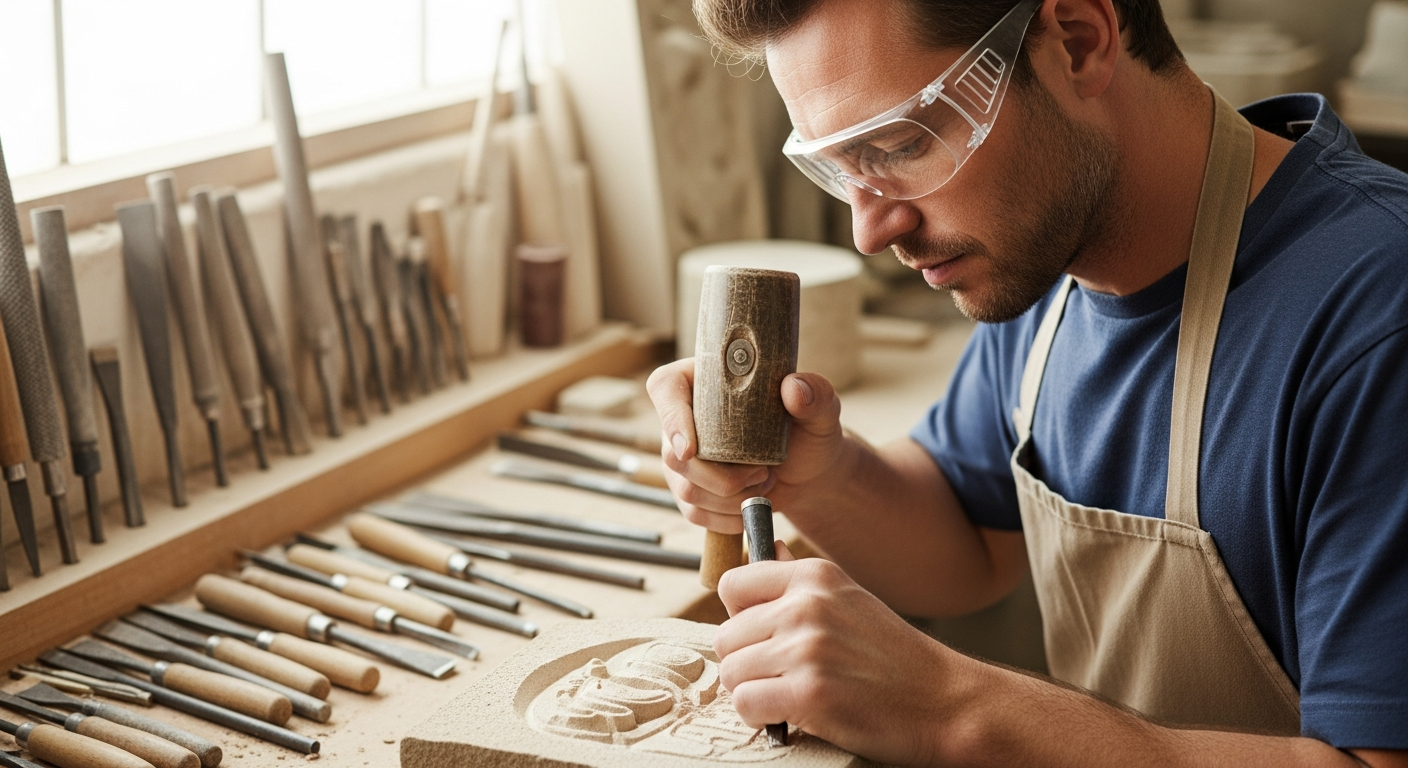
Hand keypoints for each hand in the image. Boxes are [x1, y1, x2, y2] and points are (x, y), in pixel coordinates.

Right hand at [645, 358, 848, 533]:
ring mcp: (681, 457)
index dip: (671, 419)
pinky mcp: (690, 490)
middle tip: (764, 472)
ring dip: (730, 498)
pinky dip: (727, 518)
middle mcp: (683, 418)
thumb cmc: (810, 430)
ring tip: (765, 483)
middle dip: (721, 476)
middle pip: (673, 454)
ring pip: (685, 488)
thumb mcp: (821, 409)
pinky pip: (694, 513)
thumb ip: (815, 394)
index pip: (666, 388)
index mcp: (704, 380)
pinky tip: (752, 505)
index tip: (691, 450)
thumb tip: (793, 388)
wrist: (809, 471)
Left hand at [714, 543, 956, 765]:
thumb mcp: (850, 599)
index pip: (733, 585)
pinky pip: (746, 704)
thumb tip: (768, 547)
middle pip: (726, 636)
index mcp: (815, 576)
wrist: (944, 701)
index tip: (761, 637)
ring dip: (754, 692)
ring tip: (790, 694)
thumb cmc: (894, 656)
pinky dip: (761, 717)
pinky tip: (791, 714)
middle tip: (781, 676)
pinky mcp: (809, 693)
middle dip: (746, 663)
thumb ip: (800, 581)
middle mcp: (807, 606)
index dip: (739, 617)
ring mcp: (808, 649)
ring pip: (732, 673)